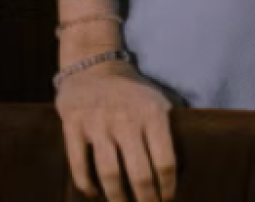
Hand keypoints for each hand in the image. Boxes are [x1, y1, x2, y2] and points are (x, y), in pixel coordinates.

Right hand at [55, 60, 178, 201]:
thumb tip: (182, 168)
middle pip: (139, 173)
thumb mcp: (158, 101)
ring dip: (117, 198)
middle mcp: (126, 118)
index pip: (165, 161)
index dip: (167, 187)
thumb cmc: (132, 93)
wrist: (94, 67)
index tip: (167, 199)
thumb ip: (168, 129)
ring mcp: (98, 122)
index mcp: (152, 113)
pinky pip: (78, 164)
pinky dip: (86, 184)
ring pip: (109, 173)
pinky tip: (94, 193)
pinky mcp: (73, 125)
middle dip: (146, 199)